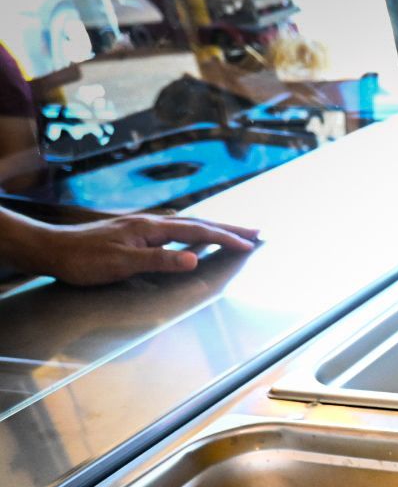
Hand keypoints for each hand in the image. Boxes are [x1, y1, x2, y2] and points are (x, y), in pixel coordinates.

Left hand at [26, 213, 259, 285]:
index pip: (197, 232)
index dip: (225, 238)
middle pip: (197, 222)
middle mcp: (150, 223)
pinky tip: (194, 235)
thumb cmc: (85, 260)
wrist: (53, 250)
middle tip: (255, 231)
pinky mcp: (136, 233)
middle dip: (228, 227)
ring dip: (213, 227)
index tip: (249, 244)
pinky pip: (175, 229)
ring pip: (187, 224)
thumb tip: (194, 259)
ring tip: (233, 232)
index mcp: (151, 229)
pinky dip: (195, 231)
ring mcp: (143, 227)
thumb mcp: (122, 264)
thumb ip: (160, 261)